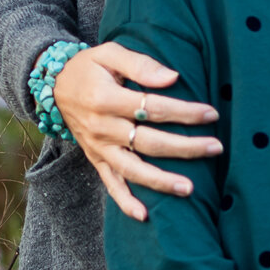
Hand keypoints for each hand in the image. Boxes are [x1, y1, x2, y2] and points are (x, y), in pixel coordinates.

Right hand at [56, 41, 221, 222]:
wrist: (53, 85)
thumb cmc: (88, 67)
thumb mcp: (109, 53)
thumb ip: (140, 65)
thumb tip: (173, 78)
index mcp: (106, 99)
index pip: (153, 108)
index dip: (184, 112)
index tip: (211, 114)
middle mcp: (102, 127)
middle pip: (149, 142)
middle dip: (185, 147)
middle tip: (216, 148)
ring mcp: (98, 147)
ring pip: (133, 169)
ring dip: (161, 181)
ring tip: (189, 189)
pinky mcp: (95, 159)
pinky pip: (110, 184)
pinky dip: (125, 202)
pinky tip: (144, 216)